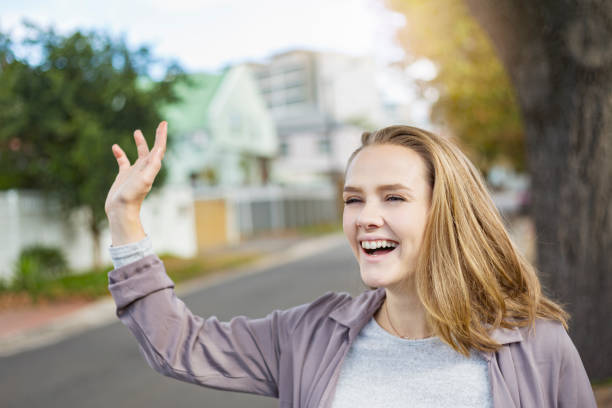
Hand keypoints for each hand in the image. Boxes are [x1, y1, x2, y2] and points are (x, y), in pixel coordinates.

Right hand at [105, 121, 166, 244]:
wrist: (121, 210)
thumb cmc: (132, 196)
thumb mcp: (144, 179)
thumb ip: (152, 166)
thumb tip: (158, 151)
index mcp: (151, 167)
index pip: (159, 148)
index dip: (162, 136)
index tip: (164, 123)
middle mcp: (145, 168)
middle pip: (153, 149)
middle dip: (157, 137)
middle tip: (160, 125)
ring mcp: (134, 172)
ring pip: (139, 154)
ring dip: (140, 143)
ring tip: (137, 132)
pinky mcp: (123, 176)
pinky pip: (122, 161)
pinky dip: (120, 153)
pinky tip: (115, 147)